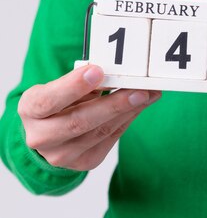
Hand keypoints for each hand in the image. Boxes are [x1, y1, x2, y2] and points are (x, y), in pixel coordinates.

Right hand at [17, 65, 160, 170]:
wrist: (51, 135)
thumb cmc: (59, 103)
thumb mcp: (61, 87)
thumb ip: (83, 81)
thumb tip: (115, 74)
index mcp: (31, 110)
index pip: (48, 100)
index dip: (73, 86)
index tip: (97, 71)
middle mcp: (41, 137)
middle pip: (79, 121)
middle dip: (113, 104)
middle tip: (139, 90)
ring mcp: (62, 155)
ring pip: (101, 131)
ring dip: (129, 111)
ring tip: (148, 94)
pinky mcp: (84, 162)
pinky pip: (111, 138)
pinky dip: (129, 119)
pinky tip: (141, 105)